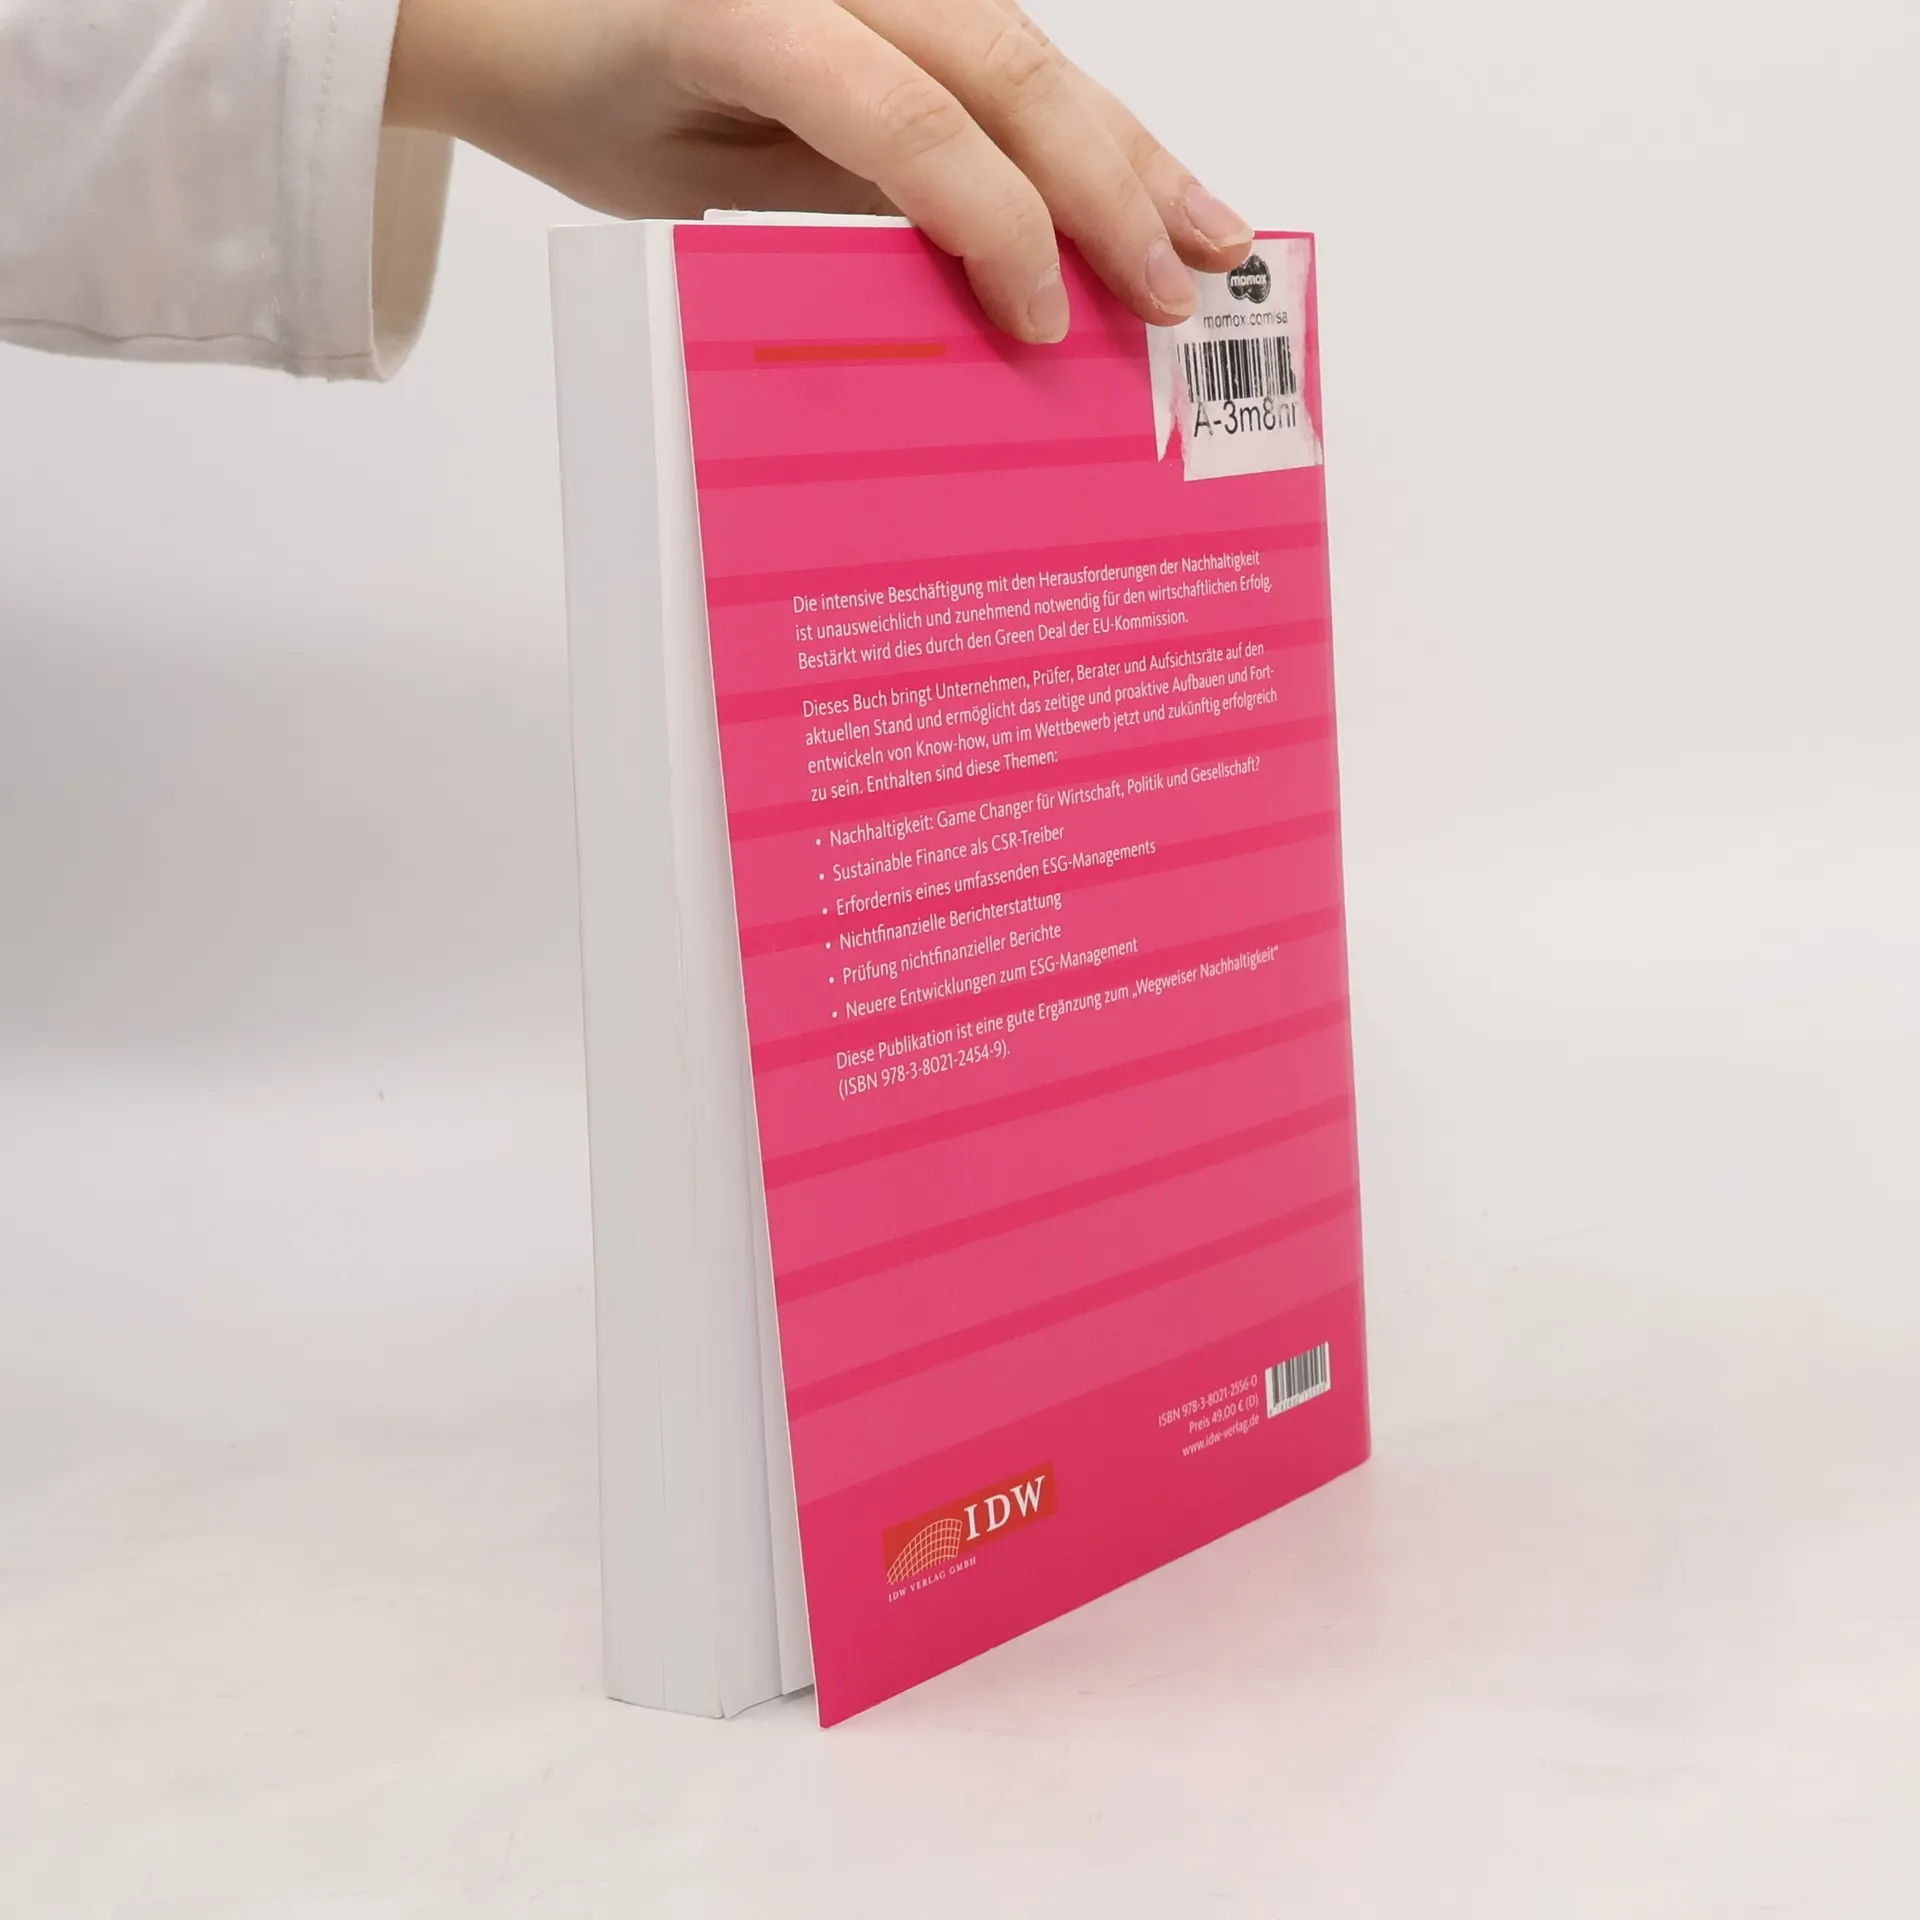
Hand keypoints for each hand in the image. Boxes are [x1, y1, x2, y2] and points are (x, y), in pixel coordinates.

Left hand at [385, 0, 1254, 343]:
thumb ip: (823, 214)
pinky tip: (1147, 179)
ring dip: (1130, 150)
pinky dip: (1084, 123)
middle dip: (1107, 188)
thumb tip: (962, 293)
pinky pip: (1008, 50)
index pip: (903, 117)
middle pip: (1001, 66)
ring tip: (1214, 237)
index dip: (993, 223)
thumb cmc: (582, 93)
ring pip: (1029, 49)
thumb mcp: (681, 184)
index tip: (1045, 326)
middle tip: (1179, 296)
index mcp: (745, 9)